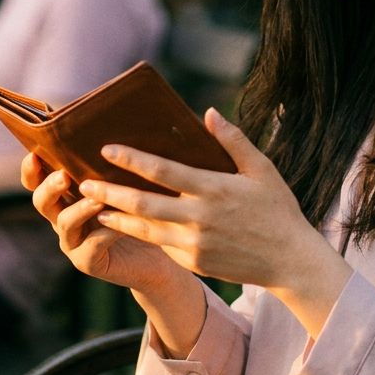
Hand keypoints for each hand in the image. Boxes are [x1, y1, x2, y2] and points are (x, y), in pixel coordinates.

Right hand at [23, 152, 185, 293]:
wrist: (161, 252)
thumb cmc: (144, 208)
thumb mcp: (127, 179)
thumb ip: (114, 160)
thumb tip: (117, 120)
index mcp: (65, 194)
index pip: (37, 179)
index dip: (31, 169)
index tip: (33, 154)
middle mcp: (63, 216)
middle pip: (41, 201)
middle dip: (49, 186)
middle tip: (64, 176)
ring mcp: (73, 241)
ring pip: (64, 224)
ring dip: (78, 210)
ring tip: (96, 200)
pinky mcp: (89, 261)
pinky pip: (90, 248)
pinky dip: (104, 235)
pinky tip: (119, 226)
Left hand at [83, 109, 352, 335]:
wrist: (290, 261)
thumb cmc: (277, 209)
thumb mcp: (262, 169)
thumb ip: (234, 140)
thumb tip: (208, 112)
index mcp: (214, 189)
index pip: (163, 171)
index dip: (132, 160)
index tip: (107, 150)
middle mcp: (200, 218)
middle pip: (143, 204)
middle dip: (109, 193)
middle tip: (84, 183)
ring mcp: (195, 244)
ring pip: (144, 229)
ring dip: (116, 217)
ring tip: (93, 206)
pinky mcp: (194, 262)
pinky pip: (161, 245)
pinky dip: (140, 234)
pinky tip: (123, 224)